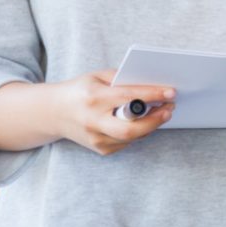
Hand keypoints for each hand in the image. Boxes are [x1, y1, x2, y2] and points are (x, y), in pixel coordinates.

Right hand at [53, 70, 175, 155]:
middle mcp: (94, 121)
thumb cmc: (80, 90)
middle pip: (131, 128)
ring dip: (150, 125)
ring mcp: (96, 139)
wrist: (55, 112)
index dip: (153, 95)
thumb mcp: (98, 76)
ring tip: (161, 113)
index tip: (171, 92)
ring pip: (132, 137)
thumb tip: (151, 85)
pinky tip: (142, 122)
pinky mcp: (100, 149)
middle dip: (155, 119)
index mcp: (94, 98)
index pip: (129, 97)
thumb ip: (122, 80)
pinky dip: (138, 132)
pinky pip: (127, 142)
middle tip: (169, 109)